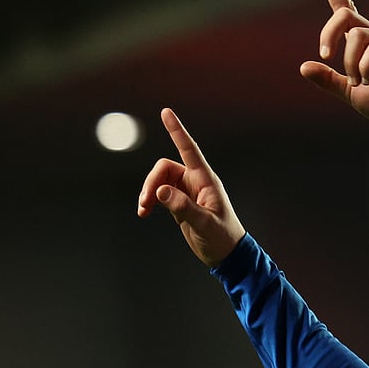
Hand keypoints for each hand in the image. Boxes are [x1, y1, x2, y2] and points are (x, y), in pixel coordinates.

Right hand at [136, 108, 245, 267]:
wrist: (226, 255)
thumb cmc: (222, 238)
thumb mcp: (203, 224)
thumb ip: (183, 207)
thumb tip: (160, 191)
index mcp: (206, 180)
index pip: (189, 150)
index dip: (177, 131)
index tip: (166, 112)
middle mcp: (196, 182)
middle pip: (165, 168)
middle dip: (151, 181)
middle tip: (145, 202)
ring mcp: (187, 192)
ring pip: (159, 180)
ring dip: (148, 192)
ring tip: (143, 210)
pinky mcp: (180, 203)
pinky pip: (159, 193)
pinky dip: (150, 200)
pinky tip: (145, 212)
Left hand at [299, 0, 368, 125]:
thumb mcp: (350, 93)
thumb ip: (329, 80)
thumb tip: (303, 67)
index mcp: (361, 43)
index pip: (345, 8)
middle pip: (344, 15)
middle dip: (328, 33)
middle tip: (325, 56)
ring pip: (358, 35)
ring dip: (350, 62)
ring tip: (358, 82)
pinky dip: (366, 66)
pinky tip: (368, 80)